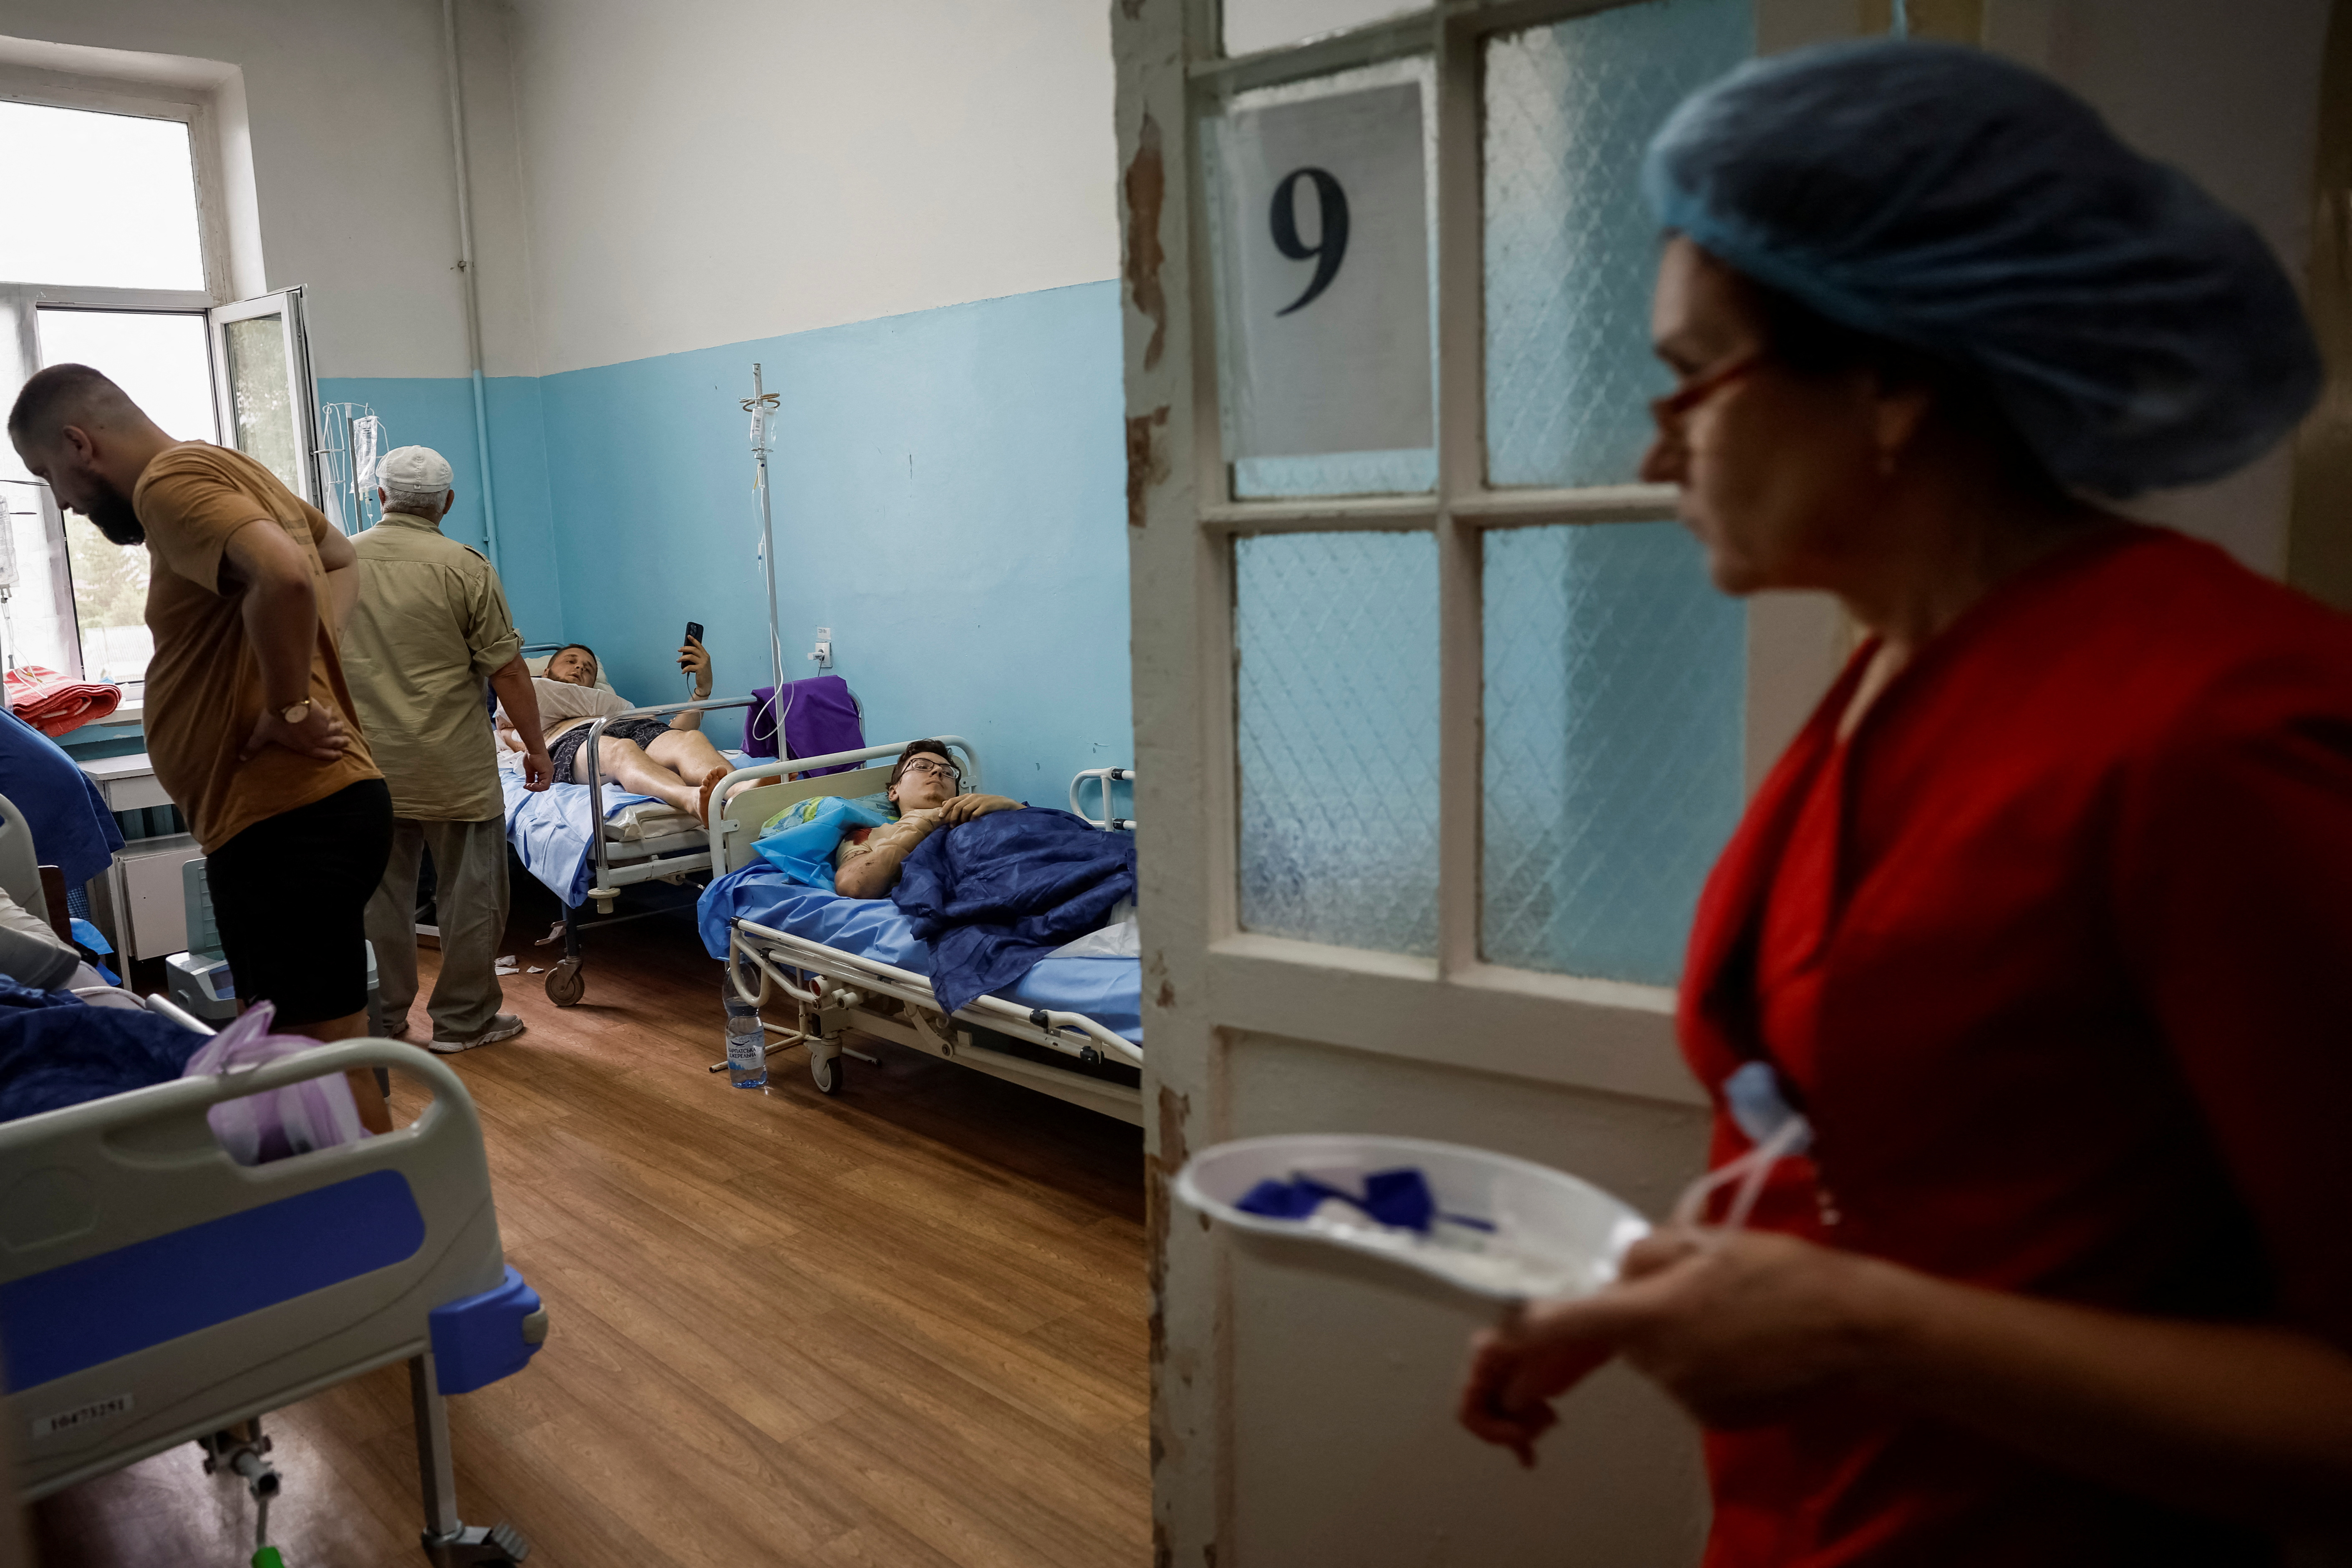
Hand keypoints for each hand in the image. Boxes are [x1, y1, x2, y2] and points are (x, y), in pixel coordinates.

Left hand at [240, 702, 350, 762]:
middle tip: (347, 742)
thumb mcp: (262, 735)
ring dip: (339, 729)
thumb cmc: (275, 722)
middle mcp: (317, 739)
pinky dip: (331, 713)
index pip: (321, 754)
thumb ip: (253, 746)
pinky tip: (331, 709)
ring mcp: (322, 726)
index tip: (340, 755)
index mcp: (305, 747)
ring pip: (335, 729)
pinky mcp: (323, 714)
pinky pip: (330, 714)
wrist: (287, 704)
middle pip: (333, 742)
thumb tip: (240, 758)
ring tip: (343, 728)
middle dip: (340, 742)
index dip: (331, 755)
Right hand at [520, 744, 553, 791]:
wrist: (533, 749)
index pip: (541, 785)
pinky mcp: (548, 773)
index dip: (533, 787)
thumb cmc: (531, 756)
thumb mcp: (529, 770)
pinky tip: (530, 784)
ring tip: (528, 785)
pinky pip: (544, 785)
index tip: (525, 785)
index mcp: (545, 773)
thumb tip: (527, 785)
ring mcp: (549, 773)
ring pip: (544, 788)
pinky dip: (537, 787)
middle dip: (533, 788)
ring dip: (534, 788)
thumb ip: (530, 778)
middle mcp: (548, 774)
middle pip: (543, 787)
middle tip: (526, 786)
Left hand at [679, 636, 711, 696]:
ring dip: (682, 658)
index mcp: (705, 655)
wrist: (706, 684)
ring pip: (690, 656)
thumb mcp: (701, 663)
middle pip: (694, 649)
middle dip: (685, 648)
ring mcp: (703, 663)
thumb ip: (696, 657)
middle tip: (679, 650)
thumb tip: (686, 653)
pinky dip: (684, 669)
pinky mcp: (700, 669)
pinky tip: (683, 671)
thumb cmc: (703, 673)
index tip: (688, 636)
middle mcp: (705, 658)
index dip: (693, 640)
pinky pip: (689, 666)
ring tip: (678, 660)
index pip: (699, 645)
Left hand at [936, 793, 1020, 825]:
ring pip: (965, 810)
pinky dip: (971, 819)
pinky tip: (972, 823)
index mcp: (967, 796)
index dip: (945, 808)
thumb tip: (944, 803)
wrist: (1003, 803)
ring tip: (961, 826)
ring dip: (961, 819)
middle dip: (952, 816)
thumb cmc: (986, 805)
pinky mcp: (986, 806)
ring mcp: (979, 801)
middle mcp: (972, 797)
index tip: (940, 817)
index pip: (952, 800)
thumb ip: (959, 803)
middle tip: (951, 826)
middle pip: (957, 806)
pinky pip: (975, 813)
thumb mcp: (972, 802)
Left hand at [1457, 1228, 1898, 1460]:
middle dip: (1641, 1316)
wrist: (1858, 1333)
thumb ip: (1647, 1254)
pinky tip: (1752, 1342)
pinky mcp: (1716, 1419)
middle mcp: (1657, 1364)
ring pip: (1658, 1360)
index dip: (1518, 1334)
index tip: (1491, 1341)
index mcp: (1646, 1314)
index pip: (1559, 1324)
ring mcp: (1687, 1397)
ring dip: (1679, 1338)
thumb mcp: (1707, 1242)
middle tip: (1698, 1288)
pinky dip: (1709, 1364)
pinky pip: (1691, 1384)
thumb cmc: (1787, 1276)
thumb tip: (1621, 1270)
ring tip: (1738, 1312)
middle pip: (1620, 1338)